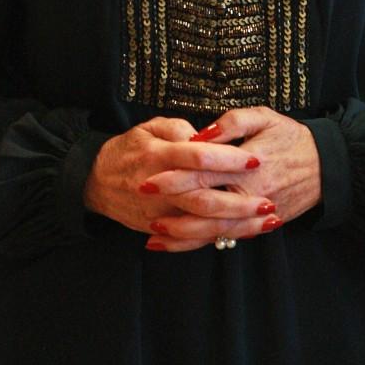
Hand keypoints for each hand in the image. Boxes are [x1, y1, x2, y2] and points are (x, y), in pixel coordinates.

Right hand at [83, 116, 261, 247]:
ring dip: (235, 225)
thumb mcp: (149, 127)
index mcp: (159, 155)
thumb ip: (178, 128)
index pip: (198, 157)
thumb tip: (206, 137)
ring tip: (265, 222)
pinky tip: (241, 235)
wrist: (95, 181)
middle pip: (203, 198)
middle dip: (239, 203)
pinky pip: (189, 237)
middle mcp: (158, 187)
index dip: (228, 159)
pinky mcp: (156, 228)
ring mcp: (156, 212)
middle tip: (269, 202)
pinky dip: (216, 237)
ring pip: (200, 223)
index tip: (255, 159)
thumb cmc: (129, 148)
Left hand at [140, 106, 321, 251]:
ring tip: (152, 235)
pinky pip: (226, 239)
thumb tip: (200, 136)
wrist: (327, 166)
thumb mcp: (264, 118)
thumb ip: (231, 123)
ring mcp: (255, 215)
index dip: (175, 176)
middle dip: (170, 207)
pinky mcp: (259, 227)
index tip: (149, 177)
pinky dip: (200, 244)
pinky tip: (178, 246)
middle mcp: (250, 194)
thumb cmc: (291, 137)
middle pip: (204, 206)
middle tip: (142, 203)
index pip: (204, 172)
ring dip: (181, 235)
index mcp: (249, 165)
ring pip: (213, 231)